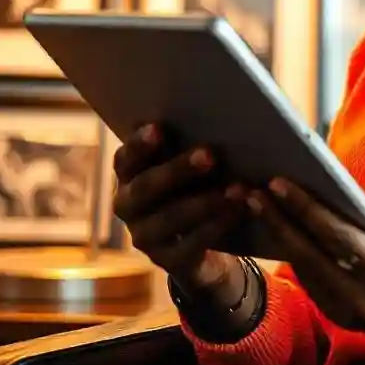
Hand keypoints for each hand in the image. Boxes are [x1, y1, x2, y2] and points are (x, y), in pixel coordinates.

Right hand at [112, 123, 247, 294]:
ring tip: (238, 188)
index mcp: (130, 175)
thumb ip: (194, 140)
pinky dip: (217, 226)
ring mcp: (145, 236)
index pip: (126, 158)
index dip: (139, 144)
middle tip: (210, 154)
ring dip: (204, 202)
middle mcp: (128, 206)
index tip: (159, 127)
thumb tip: (224, 103)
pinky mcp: (167, 261)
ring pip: (169, 218)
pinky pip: (190, 245)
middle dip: (178, 170)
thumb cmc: (200, 185)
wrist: (205, 245)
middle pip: (146, 187)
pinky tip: (238, 210)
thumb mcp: (193, 164)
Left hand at [249, 179, 364, 364]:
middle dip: (276, 221)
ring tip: (254, 205)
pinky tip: (280, 232)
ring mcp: (355, 314)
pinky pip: (312, 285)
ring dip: (278, 238)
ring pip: (304, 273)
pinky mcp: (350, 319)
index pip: (337, 238)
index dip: (305, 209)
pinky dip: (292, 257)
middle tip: (247, 190)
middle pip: (308, 256)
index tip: (279, 183)